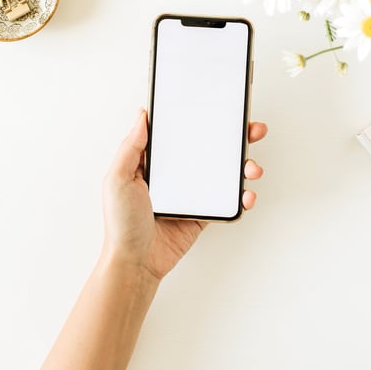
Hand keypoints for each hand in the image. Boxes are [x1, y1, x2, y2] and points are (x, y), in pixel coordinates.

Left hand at [101, 109, 265, 281]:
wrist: (136, 262)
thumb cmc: (121, 223)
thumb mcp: (118, 179)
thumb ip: (131, 147)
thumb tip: (143, 115)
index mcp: (155, 161)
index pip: (183, 132)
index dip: (203, 118)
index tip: (221, 107)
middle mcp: (176, 173)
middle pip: (211, 147)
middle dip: (236, 137)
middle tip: (251, 130)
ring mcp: (192, 193)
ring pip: (225, 172)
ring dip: (244, 166)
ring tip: (252, 168)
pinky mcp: (203, 213)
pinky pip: (228, 200)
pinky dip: (242, 197)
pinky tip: (246, 195)